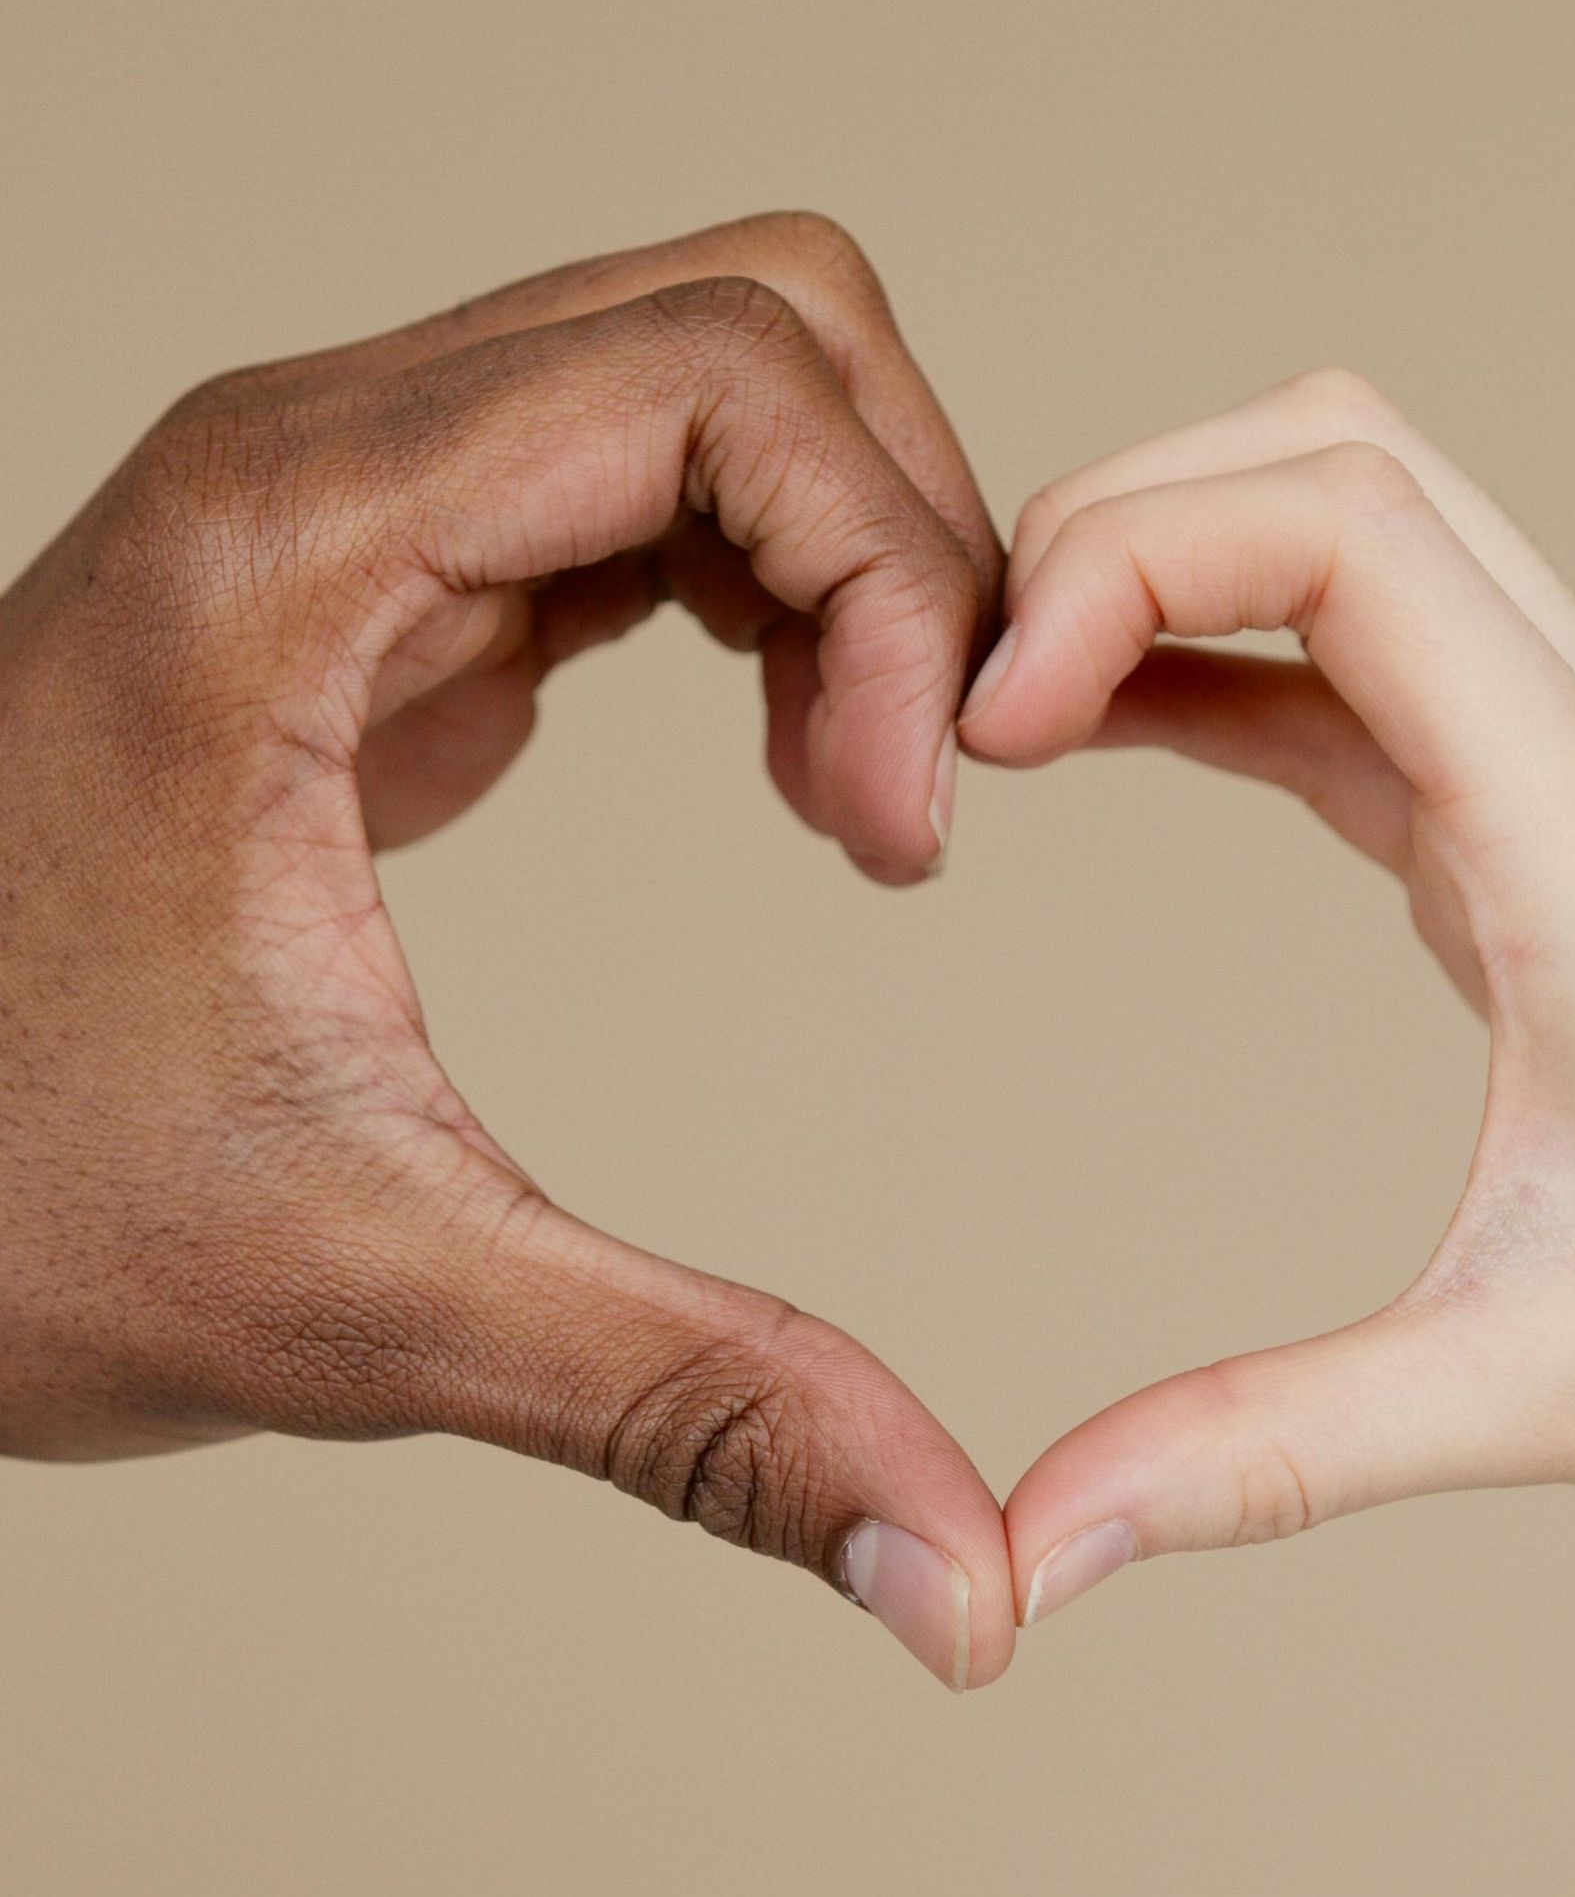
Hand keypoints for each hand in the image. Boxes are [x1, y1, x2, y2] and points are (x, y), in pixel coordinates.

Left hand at [0, 214, 1013, 1689]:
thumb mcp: (362, 1301)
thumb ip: (691, 1406)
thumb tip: (963, 1580)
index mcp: (289, 550)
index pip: (725, 374)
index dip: (890, 580)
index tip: (902, 838)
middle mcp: (304, 463)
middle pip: (745, 316)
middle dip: (902, 531)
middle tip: (916, 795)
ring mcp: (322, 509)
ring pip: (694, 370)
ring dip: (839, 555)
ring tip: (856, 797)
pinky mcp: (350, 586)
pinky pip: (624, 479)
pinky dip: (758, 587)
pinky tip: (784, 775)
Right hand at [963, 371, 1574, 1624]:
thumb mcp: (1544, 1397)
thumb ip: (1267, 1456)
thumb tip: (1033, 1543)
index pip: (1343, 524)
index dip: (1126, 558)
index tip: (994, 724)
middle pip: (1335, 452)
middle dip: (1117, 516)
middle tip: (969, 705)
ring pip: (1357, 517)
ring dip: (1168, 560)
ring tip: (1010, 715)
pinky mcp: (1558, 819)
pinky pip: (1365, 654)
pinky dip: (1217, 653)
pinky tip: (1106, 738)